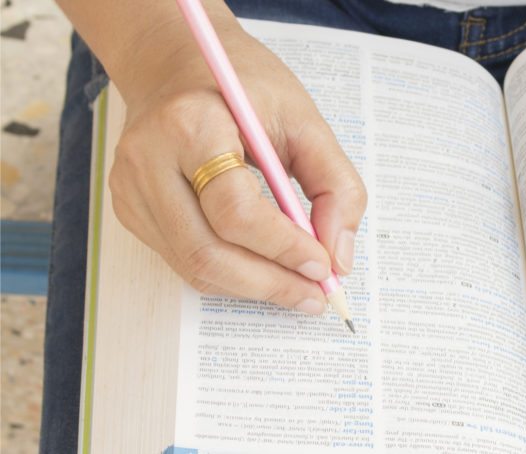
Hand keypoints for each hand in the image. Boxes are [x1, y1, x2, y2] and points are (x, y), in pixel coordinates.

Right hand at [109, 18, 365, 313]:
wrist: (177, 64)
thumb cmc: (246, 87)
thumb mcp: (306, 120)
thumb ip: (336, 186)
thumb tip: (339, 257)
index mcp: (192, 126)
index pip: (235, 210)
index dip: (283, 247)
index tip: (324, 266)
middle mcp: (149, 161)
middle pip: (207, 252)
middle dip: (270, 283)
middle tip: (316, 295)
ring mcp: (131, 189)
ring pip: (193, 266)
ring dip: (253, 287)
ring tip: (298, 288)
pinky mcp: (130, 208)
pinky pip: (184, 260)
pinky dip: (229, 274)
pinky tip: (263, 267)